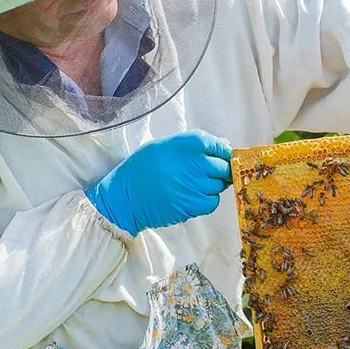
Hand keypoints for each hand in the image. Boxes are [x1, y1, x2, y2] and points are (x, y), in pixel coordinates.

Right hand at [85, 130, 232, 234]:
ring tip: (192, 185)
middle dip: (220, 170)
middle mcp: (196, 162)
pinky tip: (192, 196)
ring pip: (220, 185)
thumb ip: (195, 144)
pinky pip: (213, 202)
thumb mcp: (165, 146)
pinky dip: (207, 200)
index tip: (218, 157)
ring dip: (212, 185)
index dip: (222, 153)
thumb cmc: (142, 168)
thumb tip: (224, 146)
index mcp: (188, 144)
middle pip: (224, 166)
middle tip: (205, 174)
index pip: (220, 146)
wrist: (125, 196)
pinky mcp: (194, 204)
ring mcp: (196, 184)